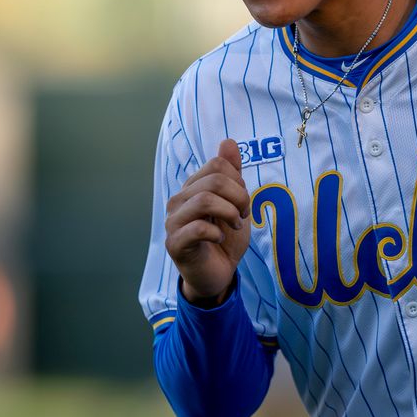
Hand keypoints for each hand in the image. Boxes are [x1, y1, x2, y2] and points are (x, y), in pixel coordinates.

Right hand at [164, 139, 250, 306]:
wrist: (218, 274)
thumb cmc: (224, 238)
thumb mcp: (235, 203)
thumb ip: (231, 174)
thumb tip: (227, 141)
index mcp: (192, 187)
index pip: (217, 165)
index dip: (238, 181)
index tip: (243, 202)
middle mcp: (179, 201)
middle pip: (213, 180)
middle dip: (239, 197)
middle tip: (244, 216)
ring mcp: (173, 222)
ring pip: (204, 200)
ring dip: (229, 213)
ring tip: (235, 226)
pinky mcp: (174, 244)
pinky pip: (196, 228)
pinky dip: (216, 232)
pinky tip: (220, 239)